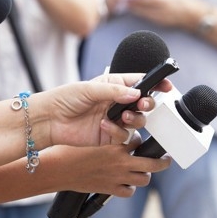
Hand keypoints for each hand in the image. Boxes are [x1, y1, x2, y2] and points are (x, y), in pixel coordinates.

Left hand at [41, 73, 172, 147]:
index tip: (166, 85)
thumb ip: (115, 91)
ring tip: (124, 116)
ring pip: (138, 120)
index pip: (140, 82)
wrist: (49, 121)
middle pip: (144, 102)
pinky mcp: (110, 135)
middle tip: (143, 103)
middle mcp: (117, 102)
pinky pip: (124, 135)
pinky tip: (104, 126)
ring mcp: (115, 119)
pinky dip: (117, 131)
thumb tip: (137, 93)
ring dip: (135, 118)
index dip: (155, 83)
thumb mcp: (90, 89)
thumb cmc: (65, 99)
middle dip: (148, 103)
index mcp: (114, 85)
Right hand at [43, 135, 171, 196]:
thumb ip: (107, 134)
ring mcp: (118, 177)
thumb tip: (116, 128)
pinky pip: (129, 192)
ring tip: (145, 172)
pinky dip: (129, 188)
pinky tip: (126, 183)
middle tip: (166, 160)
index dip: (140, 140)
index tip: (141, 141)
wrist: (58, 169)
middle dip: (162, 162)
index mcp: (117, 143)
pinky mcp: (110, 190)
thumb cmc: (71, 149)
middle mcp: (121, 161)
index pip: (139, 140)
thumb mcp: (92, 135)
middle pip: (153, 163)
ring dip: (145, 175)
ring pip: (144, 179)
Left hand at [127, 0, 200, 27]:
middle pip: (142, 7)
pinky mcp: (160, 23)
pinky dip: (140, 13)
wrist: (191, 14)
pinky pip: (147, 18)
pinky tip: (135, 10)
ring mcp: (161, 18)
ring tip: (127, 5)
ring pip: (143, 14)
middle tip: (123, 0)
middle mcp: (162, 9)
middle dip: (132, 4)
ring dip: (134, 9)